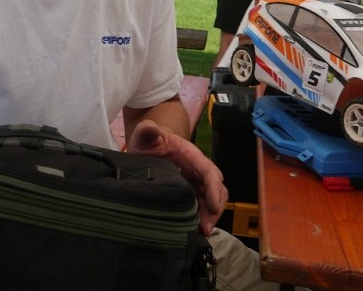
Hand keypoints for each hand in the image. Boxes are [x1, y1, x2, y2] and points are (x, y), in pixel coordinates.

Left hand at [127, 120, 227, 234]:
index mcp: (192, 156)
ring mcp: (195, 183)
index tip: (213, 207)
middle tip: (205, 228)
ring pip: (211, 201)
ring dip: (210, 217)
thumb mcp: (145, 135)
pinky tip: (192, 231)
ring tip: (200, 233)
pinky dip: (200, 219)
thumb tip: (149, 128)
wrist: (149, 146)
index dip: (214, 189)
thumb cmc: (150, 140)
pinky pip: (201, 207)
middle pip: (217, 189)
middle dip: (215, 209)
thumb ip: (147, 130)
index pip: (209, 172)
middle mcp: (198, 171)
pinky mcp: (189, 194)